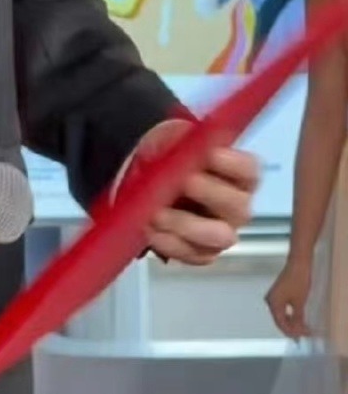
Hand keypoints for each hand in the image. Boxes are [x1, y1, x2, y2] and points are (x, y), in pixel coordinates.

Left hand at [129, 119, 258, 264]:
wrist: (142, 181)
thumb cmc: (166, 156)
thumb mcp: (170, 138)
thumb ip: (179, 139)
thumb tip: (183, 143)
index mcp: (238, 174)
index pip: (249, 170)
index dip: (233, 163)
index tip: (210, 154)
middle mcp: (237, 206)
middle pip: (239, 206)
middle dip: (210, 193)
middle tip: (183, 183)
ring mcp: (222, 233)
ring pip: (219, 237)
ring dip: (186, 224)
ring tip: (157, 213)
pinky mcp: (202, 253)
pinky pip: (193, 255)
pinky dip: (169, 243)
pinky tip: (151, 230)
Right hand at [266, 257, 312, 339]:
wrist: (298, 263)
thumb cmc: (298, 281)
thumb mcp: (299, 303)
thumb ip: (297, 319)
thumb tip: (298, 331)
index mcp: (273, 304)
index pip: (280, 324)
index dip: (291, 332)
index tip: (301, 338)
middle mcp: (270, 300)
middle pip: (280, 320)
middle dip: (292, 328)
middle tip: (304, 333)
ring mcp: (274, 296)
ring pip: (282, 315)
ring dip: (292, 322)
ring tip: (303, 327)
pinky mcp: (278, 293)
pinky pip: (283, 308)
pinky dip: (290, 314)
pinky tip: (298, 318)